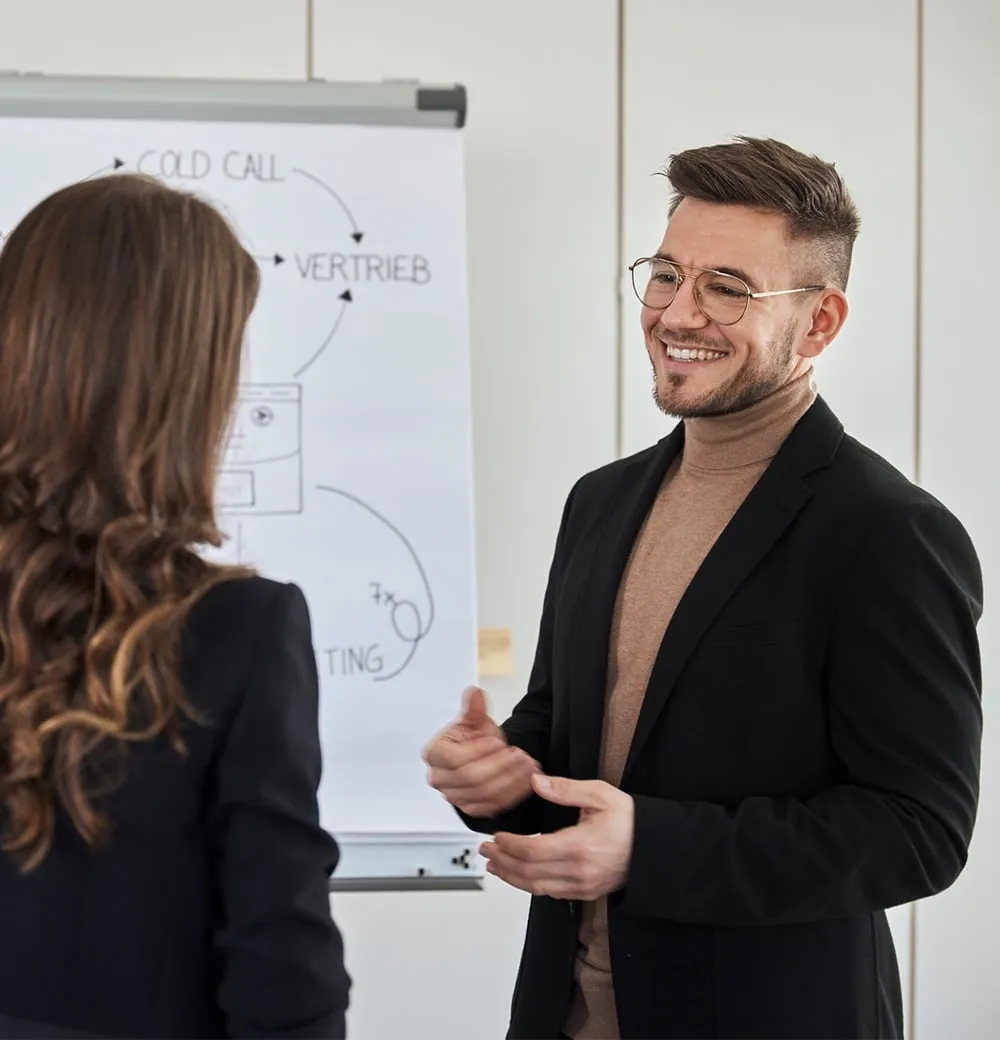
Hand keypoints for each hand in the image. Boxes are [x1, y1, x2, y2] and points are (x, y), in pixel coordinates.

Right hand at [422, 686, 539, 816]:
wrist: (480, 755)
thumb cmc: (473, 738)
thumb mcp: (475, 720)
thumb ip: (475, 708)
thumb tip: (475, 694)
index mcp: (435, 754)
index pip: (456, 759)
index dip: (479, 751)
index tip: (498, 741)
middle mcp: (439, 778)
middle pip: (472, 778)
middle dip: (500, 766)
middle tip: (520, 755)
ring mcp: (454, 796)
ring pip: (485, 794)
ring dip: (511, 780)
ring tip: (528, 765)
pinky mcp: (471, 809)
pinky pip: (493, 805)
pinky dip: (513, 794)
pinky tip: (526, 780)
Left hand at [479, 774, 633, 899]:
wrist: (655, 848)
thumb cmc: (630, 821)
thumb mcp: (599, 794)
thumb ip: (564, 789)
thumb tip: (536, 781)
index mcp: (580, 845)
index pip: (532, 850)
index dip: (509, 845)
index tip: (496, 837)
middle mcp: (578, 871)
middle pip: (528, 872)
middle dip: (502, 861)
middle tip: (485, 850)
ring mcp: (581, 885)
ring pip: (536, 887)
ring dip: (511, 876)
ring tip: (494, 865)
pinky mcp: (585, 892)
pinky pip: (550, 893)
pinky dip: (529, 885)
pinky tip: (519, 875)